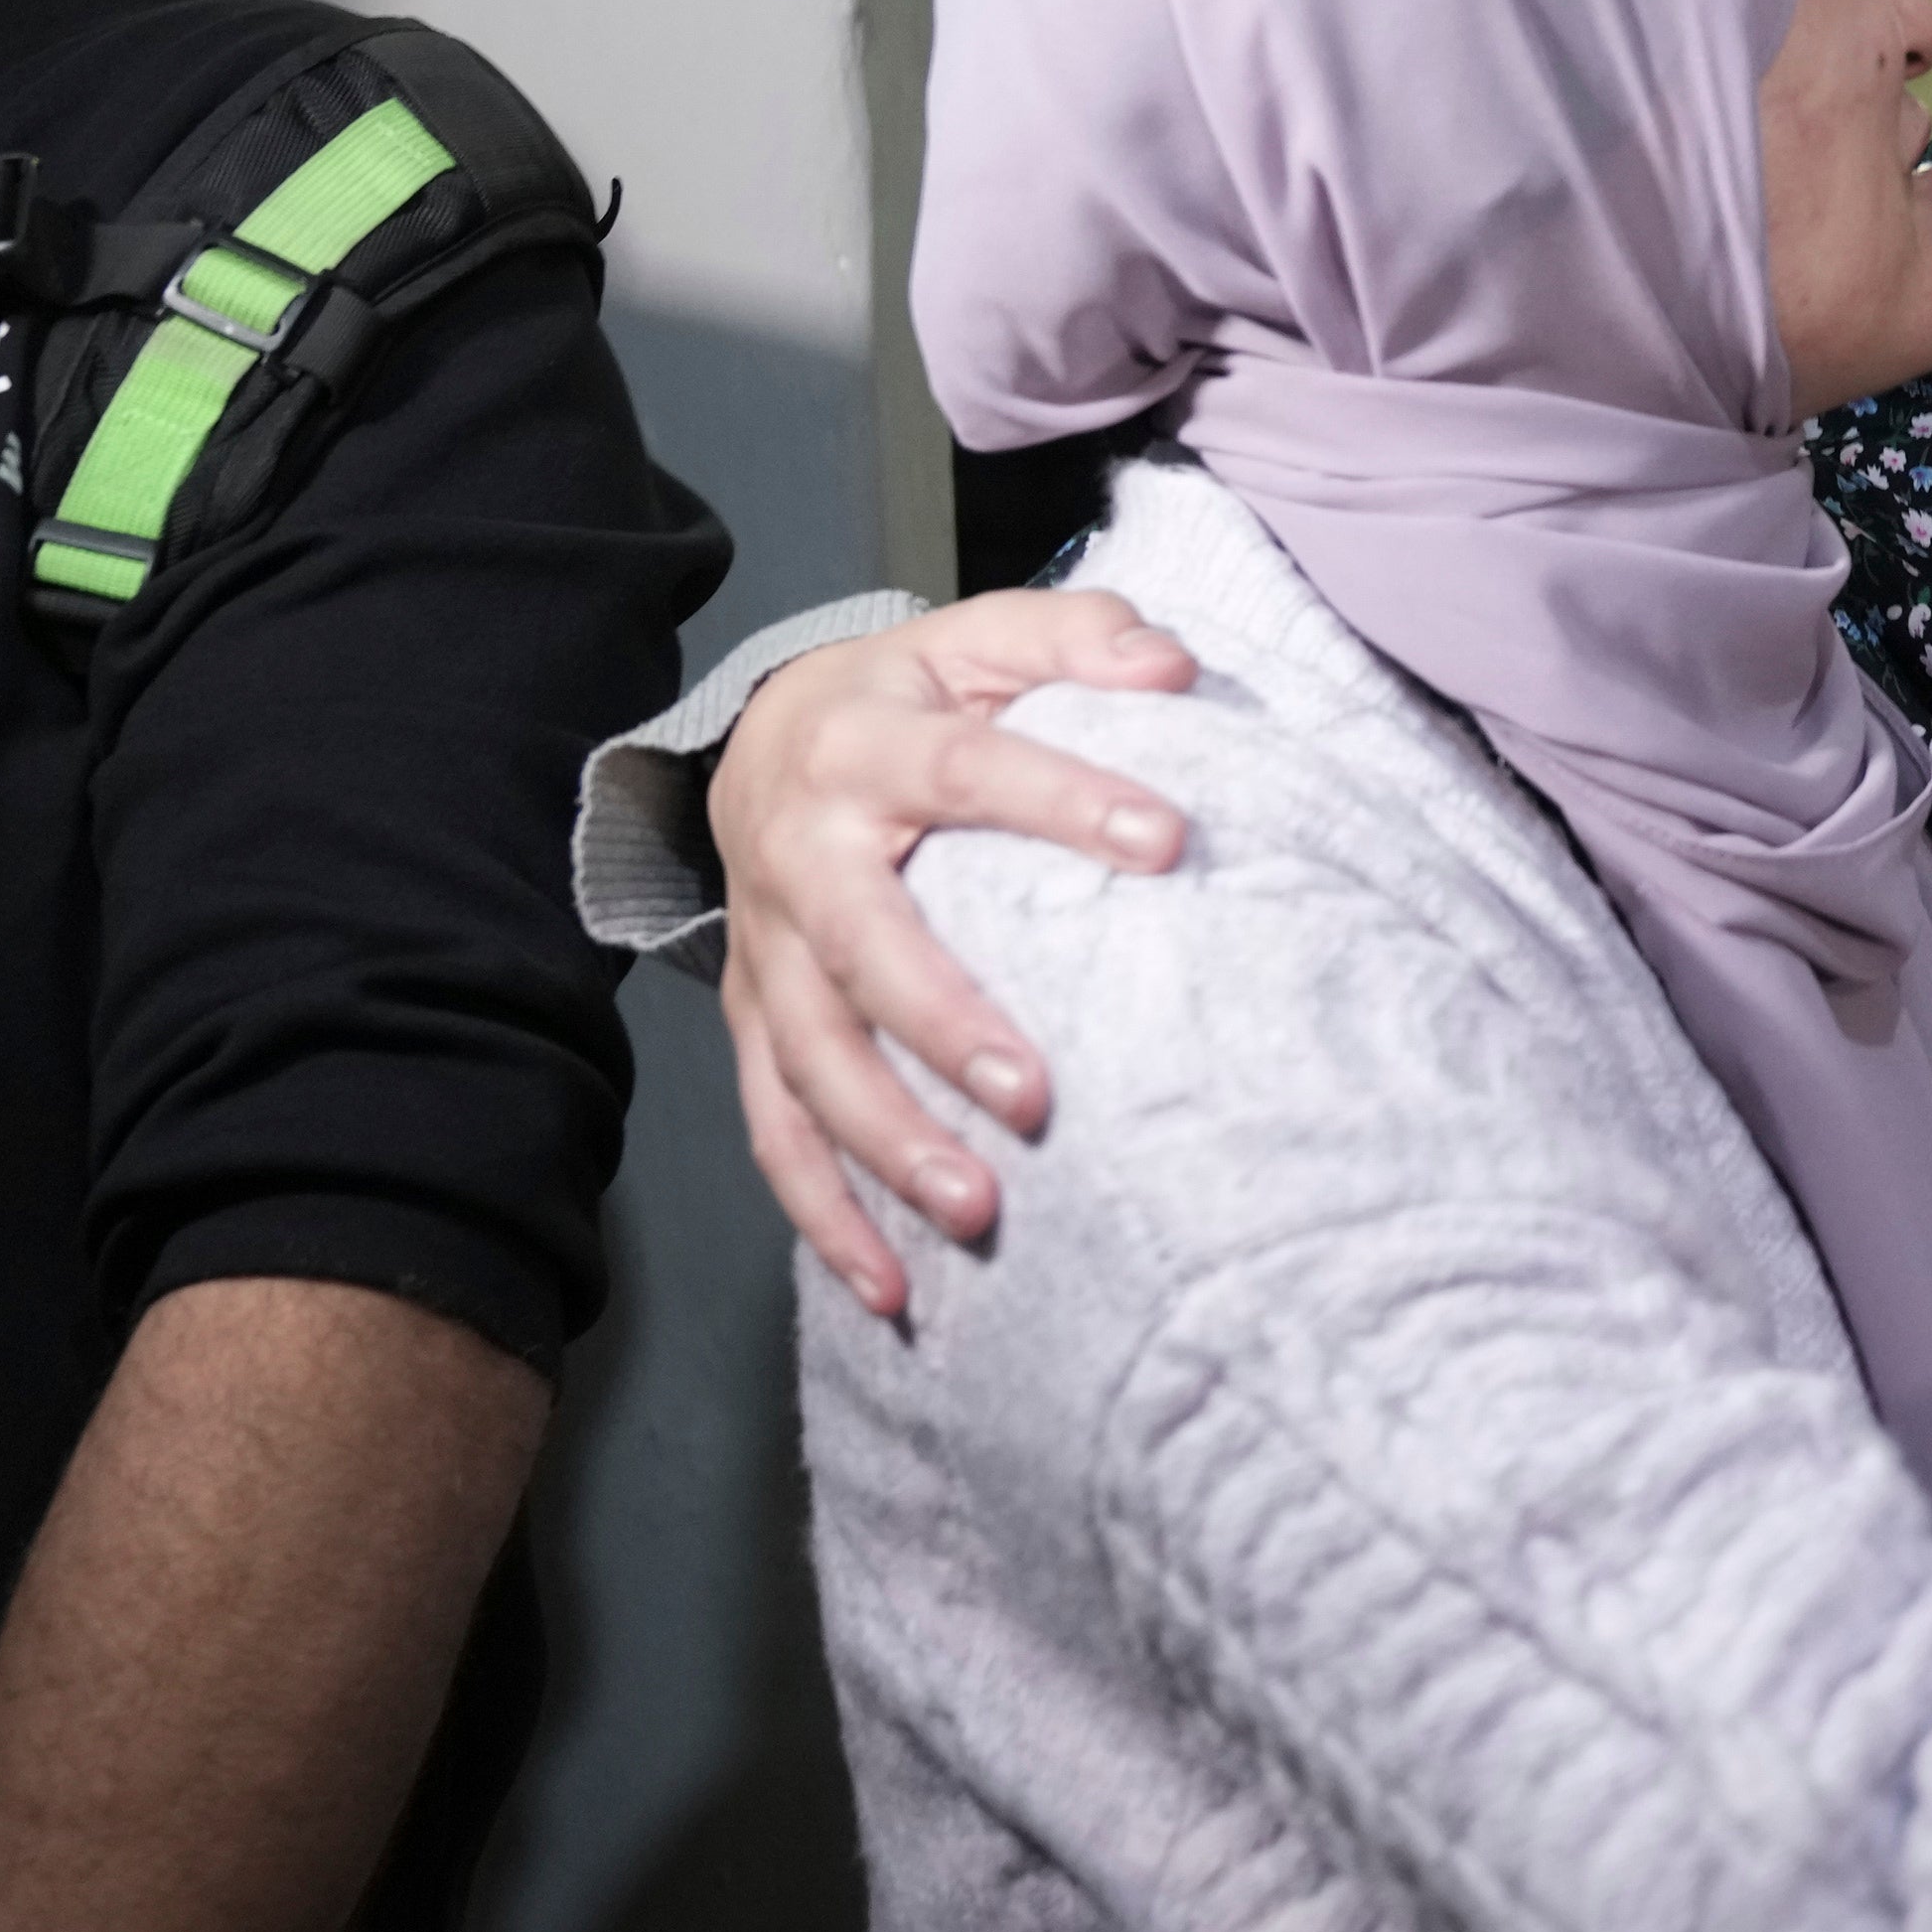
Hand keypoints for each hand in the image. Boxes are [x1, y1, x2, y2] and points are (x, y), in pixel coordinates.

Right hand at [710, 590, 1195, 1315]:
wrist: (762, 735)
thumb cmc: (910, 695)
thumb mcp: (986, 639)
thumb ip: (1082, 638)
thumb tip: (1171, 669)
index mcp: (862, 744)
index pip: (968, 772)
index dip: (1065, 801)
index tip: (1168, 840)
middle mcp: (797, 854)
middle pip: (862, 948)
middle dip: (942, 1026)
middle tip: (1035, 1096)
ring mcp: (768, 954)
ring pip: (809, 1064)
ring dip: (884, 1147)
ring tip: (978, 1210)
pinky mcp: (759, 1025)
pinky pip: (777, 1134)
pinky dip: (825, 1220)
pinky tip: (895, 1292)